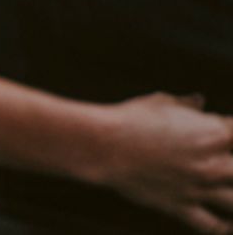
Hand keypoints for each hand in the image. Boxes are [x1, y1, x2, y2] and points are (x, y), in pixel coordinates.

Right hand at [87, 94, 232, 233]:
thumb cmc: (130, 118)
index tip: (224, 130)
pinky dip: (221, 227)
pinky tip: (224, 224)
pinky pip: (211, 225)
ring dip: (231, 196)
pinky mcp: (182, 207)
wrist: (104, 145)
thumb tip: (199, 101)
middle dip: (232, 165)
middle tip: (221, 163)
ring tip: (225, 192)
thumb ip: (186, 105)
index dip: (231, 129)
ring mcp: (199, 187)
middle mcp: (213, 163)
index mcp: (213, 133)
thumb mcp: (160, 103)